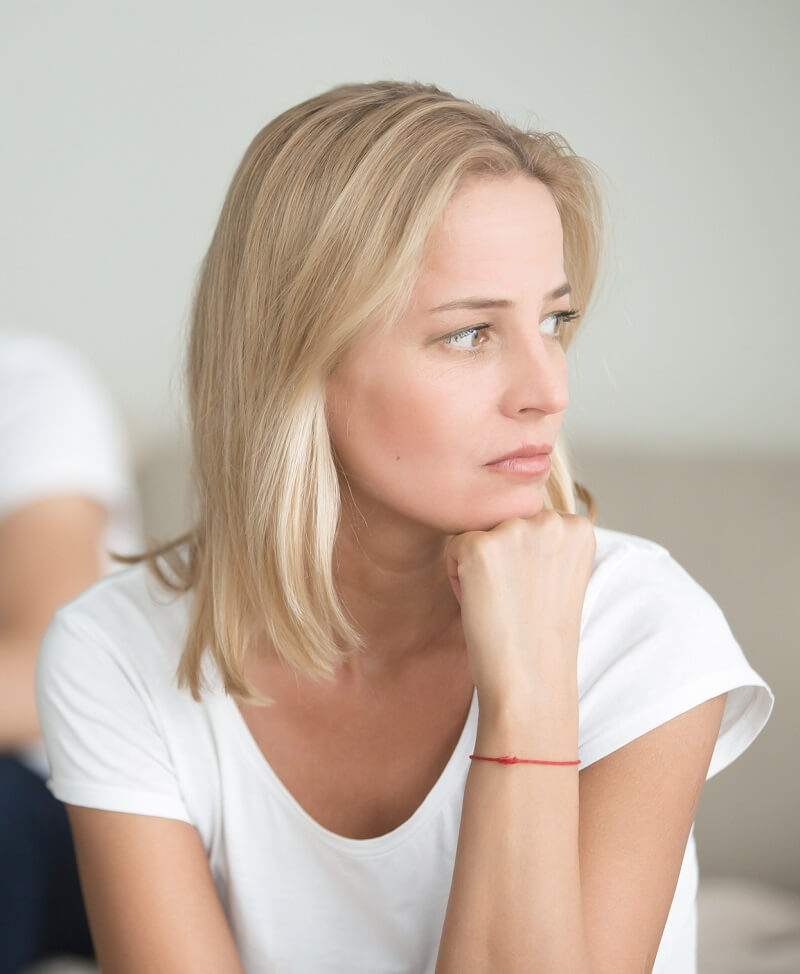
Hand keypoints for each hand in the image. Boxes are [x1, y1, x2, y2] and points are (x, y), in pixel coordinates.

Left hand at [444, 511, 595, 712]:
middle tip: (519, 602)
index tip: (538, 593)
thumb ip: (545, 539)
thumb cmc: (541, 635)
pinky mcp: (479, 547)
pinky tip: (484, 605)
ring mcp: (514, 531)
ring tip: (504, 604)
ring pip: (477, 533)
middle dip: (502, 559)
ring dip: (480, 567)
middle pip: (502, 522)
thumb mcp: (559, 574)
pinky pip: (454, 549)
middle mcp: (551, 520)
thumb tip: (510, 512)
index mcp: (577, 526)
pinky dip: (459, 579)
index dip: (526, 560)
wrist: (531, 681)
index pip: (529, 521)